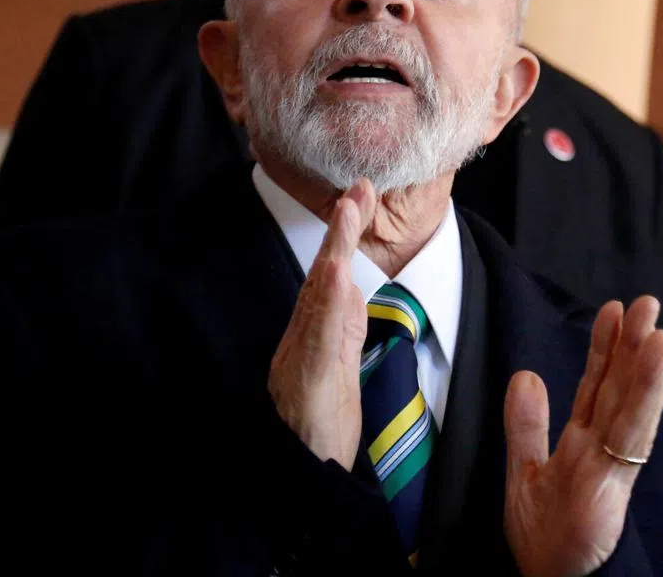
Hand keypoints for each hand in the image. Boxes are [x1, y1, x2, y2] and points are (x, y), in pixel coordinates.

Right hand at [267, 179, 376, 468]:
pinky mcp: (310, 386)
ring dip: (335, 253)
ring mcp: (303, 361)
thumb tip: (344, 291)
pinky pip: (320, 342)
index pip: (330, 278)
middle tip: (358, 188)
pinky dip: (328, 308)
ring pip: (320, 300)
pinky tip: (338, 278)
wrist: (302, 473)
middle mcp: (304, 341)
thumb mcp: (335, 371)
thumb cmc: (319, 428)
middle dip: (340, 230)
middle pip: (323, 277)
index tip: (359, 196)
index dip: (343, 236)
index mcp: (316, 336)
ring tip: (349, 213)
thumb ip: (338, 331)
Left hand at [503, 297, 662, 576]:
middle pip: (619, 387)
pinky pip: (632, 430)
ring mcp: (611, 463)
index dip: (604, 349)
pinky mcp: (612, 480)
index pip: (595, 385)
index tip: (613, 311)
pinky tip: (655, 362)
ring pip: (632, 404)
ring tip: (658, 327)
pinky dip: (646, 393)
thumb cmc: (544, 537)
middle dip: (632, 345)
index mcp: (581, 442)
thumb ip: (526, 425)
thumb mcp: (524, 470)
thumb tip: (525, 374)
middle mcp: (602, 447)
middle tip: (648, 302)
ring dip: (646, 364)